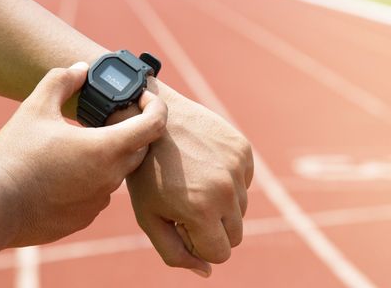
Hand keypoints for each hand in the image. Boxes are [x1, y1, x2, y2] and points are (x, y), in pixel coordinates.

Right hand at [0, 62, 166, 246]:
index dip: (156, 107)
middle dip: (132, 131)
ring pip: (118, 172)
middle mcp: (111, 176)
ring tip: (80, 146)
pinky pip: (99, 194)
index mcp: (107, 148)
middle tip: (109, 120)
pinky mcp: (85, 216)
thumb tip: (79, 69)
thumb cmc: (15, 158)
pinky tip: (67, 174)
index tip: (142, 99)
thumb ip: (61, 82)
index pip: (155, 125)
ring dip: (109, 157)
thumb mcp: (35, 109)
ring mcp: (100, 200)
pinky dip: (92, 180)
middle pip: (140, 148)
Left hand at [125, 85, 252, 276]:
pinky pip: (244, 182)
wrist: (152, 118)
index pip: (221, 253)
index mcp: (202, 210)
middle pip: (236, 234)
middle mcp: (226, 189)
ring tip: (195, 183)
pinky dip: (229, 181)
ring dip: (223, 205)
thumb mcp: (149, 217)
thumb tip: (207, 272)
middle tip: (189, 206)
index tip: (182, 225)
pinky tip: (205, 165)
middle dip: (215, 228)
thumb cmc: (146, 171)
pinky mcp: (243, 149)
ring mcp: (237, 166)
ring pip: (242, 208)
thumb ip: (175, 253)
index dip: (199, 244)